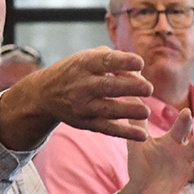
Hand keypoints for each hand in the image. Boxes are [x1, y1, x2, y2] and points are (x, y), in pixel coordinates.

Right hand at [0, 47, 152, 149]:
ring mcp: (82, 106)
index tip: (140, 63)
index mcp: (84, 64)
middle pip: (108, 86)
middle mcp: (82, 85)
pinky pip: (107, 129)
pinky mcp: (85, 123)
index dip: (124, 61)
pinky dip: (126, 133)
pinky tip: (142, 136)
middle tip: (149, 89)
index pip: (105, 61)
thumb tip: (139, 74)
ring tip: (146, 112)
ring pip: (108, 109)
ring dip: (129, 111)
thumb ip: (114, 60)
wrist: (45, 94)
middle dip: (130, 87)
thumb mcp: (88, 57)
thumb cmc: (76, 71)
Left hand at [115, 109, 193, 193]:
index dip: (185, 121)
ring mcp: (186, 176)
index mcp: (174, 143)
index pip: (182, 129)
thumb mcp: (138, 144)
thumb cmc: (143, 164)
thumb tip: (130, 95)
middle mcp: (185, 158)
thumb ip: (137, 123)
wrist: (139, 192)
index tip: (185, 112)